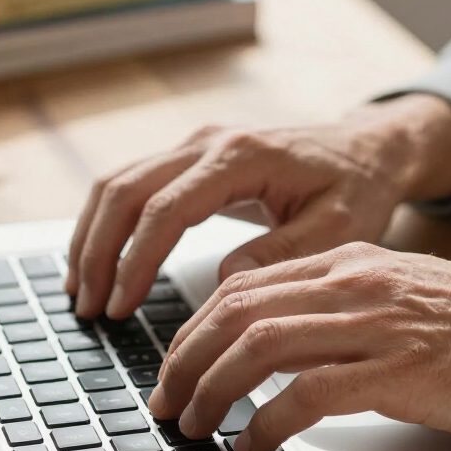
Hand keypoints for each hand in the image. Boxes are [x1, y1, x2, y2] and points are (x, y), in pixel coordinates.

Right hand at [65, 94, 450, 318]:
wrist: (367, 151)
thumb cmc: (357, 189)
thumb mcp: (338, 229)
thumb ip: (282, 254)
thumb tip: (224, 283)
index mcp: (243, 158)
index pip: (167, 209)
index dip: (136, 261)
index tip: (120, 308)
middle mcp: (210, 142)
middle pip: (125, 189)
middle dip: (98, 251)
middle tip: (89, 308)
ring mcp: (198, 144)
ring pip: (119, 182)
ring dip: (93, 235)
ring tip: (82, 291)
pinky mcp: (195, 157)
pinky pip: (135, 183)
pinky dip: (110, 222)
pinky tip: (102, 260)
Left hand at [149, 243, 450, 450]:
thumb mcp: (404, 297)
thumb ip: (344, 306)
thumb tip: (281, 341)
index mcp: (353, 262)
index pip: (245, 284)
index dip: (195, 328)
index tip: (176, 366)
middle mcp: (357, 284)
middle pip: (238, 311)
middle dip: (186, 360)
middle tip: (167, 403)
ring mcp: (379, 325)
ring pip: (260, 346)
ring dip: (214, 391)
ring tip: (195, 427)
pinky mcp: (402, 371)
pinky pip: (308, 394)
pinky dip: (268, 423)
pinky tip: (254, 446)